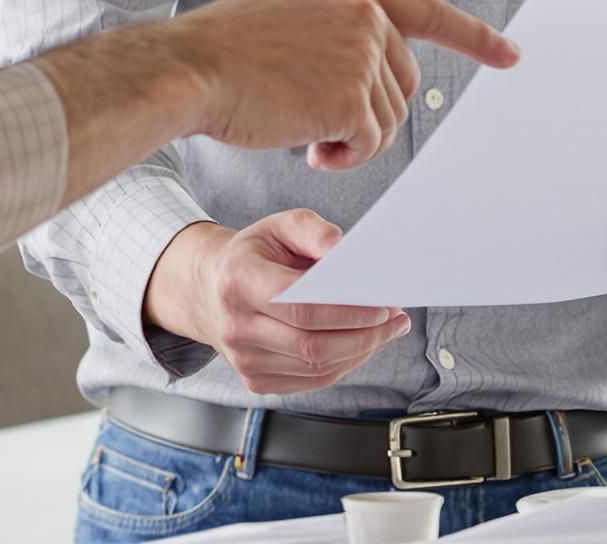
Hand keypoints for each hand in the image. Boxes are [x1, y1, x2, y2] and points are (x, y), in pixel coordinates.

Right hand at [146, 210, 409, 395]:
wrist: (209, 290)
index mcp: (238, 282)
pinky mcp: (256, 380)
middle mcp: (236, 326)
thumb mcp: (279, 225)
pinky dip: (344, 364)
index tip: (383, 304)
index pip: (301, 307)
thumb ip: (314, 231)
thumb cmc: (252, 255)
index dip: (348, 310)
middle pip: (312, 345)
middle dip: (365, 335)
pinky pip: (312, 380)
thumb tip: (345, 251)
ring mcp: (244, 360)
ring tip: (387, 329)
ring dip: (361, 351)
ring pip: (317, 368)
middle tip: (396, 318)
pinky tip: (362, 345)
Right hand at [166, 0, 516, 170]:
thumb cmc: (222, 55)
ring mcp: (361, 49)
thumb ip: (337, 37)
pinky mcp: (352, 93)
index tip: (512, 55)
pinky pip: (370, 143)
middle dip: (374, 113)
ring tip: (301, 131)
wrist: (186, 70)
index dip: (473, 37)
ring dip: (351, 138)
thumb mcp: (288, 21)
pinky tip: (309, 151)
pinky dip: (344, 157)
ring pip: (388, 118)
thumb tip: (374, 87)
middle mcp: (362, 10)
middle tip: (326, 130)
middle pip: (406, 81)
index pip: (426, 11)